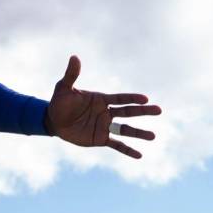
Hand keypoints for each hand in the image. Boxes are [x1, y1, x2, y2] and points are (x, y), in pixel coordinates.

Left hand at [45, 56, 160, 158]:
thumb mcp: (64, 88)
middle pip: (129, 112)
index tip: (145, 99)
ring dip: (139, 133)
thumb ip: (72, 75)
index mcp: (101, 100)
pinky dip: (127, 150)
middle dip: (143, 111)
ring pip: (126, 130)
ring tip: (153, 136)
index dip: (132, 98)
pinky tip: (139, 155)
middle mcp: (106, 112)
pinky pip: (117, 145)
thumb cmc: (59, 102)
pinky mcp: (100, 139)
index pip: (120, 99)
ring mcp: (105, 126)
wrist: (53, 121)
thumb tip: (74, 57)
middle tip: (159, 110)